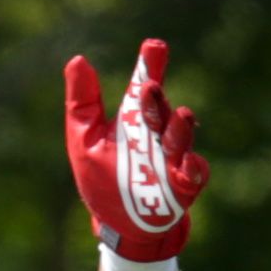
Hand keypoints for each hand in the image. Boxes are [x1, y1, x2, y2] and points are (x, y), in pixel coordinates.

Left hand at [64, 39, 208, 261]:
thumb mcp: (84, 140)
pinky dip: (192, 168)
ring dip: (178, 127)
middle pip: (160, 112)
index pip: (141, 91)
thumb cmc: (103, 179)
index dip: (147, 68)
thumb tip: (77, 59)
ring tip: (177, 113)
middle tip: (147, 86)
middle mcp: (157, 135)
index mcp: (134, 121)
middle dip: (155, 101)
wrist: (121, 224)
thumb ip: (83, 103)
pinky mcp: (184, 187)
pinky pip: (193, 175)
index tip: (152, 45)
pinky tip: (188, 162)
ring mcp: (174, 160)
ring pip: (180, 139)